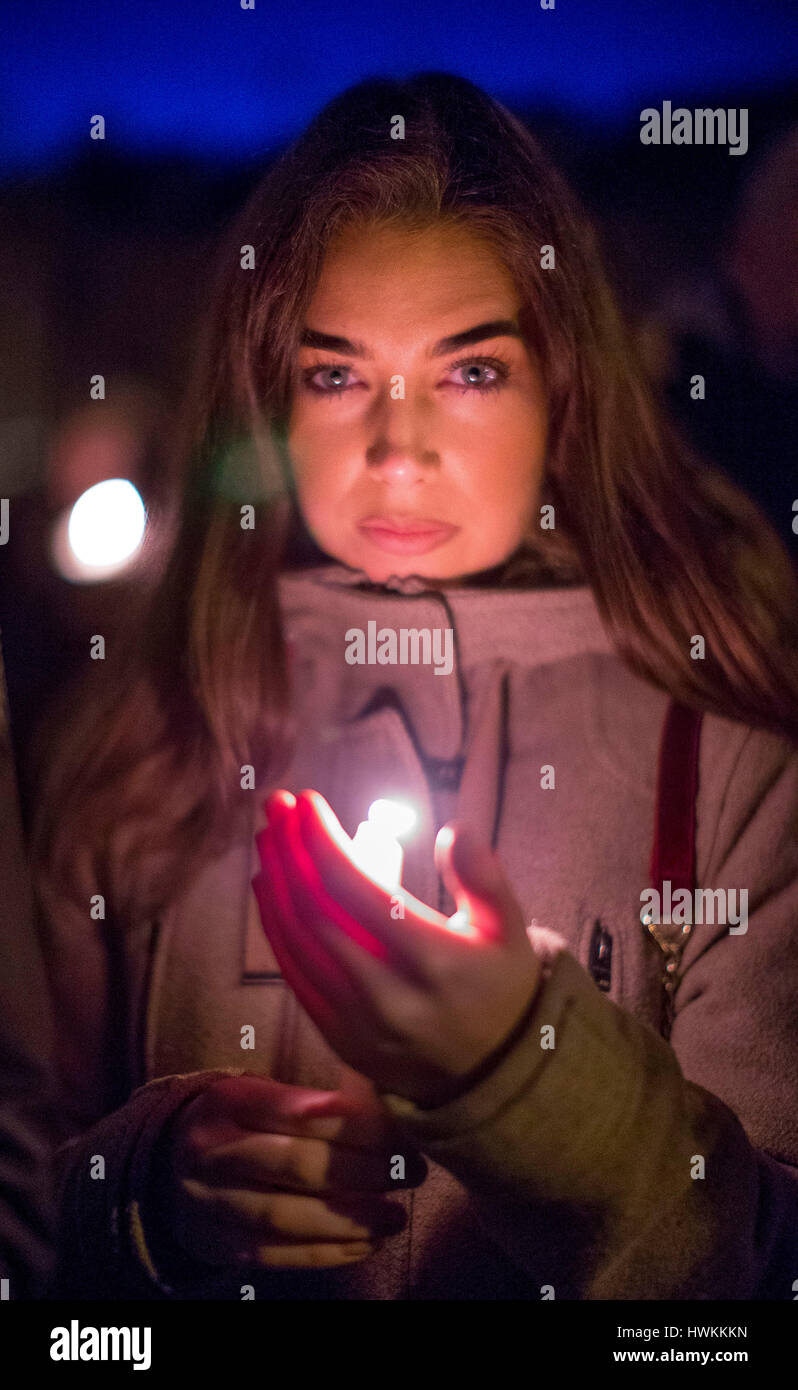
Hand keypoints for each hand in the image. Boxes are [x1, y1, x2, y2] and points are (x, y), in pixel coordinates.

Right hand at [160, 1075, 425, 1268]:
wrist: (168, 1164)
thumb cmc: (241, 1121)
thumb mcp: (263, 1092)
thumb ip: (316, 1098)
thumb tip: (391, 1100)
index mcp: (228, 1100)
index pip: (302, 1113)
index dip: (360, 1126)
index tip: (405, 1134)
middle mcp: (212, 1151)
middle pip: (297, 1166)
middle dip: (364, 1172)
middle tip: (410, 1173)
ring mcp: (209, 1203)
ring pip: (287, 1217)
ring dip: (351, 1221)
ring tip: (395, 1216)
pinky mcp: (215, 1245)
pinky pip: (277, 1255)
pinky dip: (328, 1252)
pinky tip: (367, 1243)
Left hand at [252, 790, 544, 1107]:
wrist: (494, 1072)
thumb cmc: (499, 982)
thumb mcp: (509, 928)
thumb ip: (483, 877)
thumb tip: (453, 829)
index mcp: (434, 962)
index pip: (358, 892)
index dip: (323, 842)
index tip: (307, 801)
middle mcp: (388, 996)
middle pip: (318, 913)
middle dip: (290, 852)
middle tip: (276, 805)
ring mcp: (357, 1023)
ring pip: (298, 943)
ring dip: (276, 883)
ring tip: (268, 835)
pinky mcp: (337, 1039)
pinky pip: (295, 975)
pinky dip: (275, 926)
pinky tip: (269, 886)